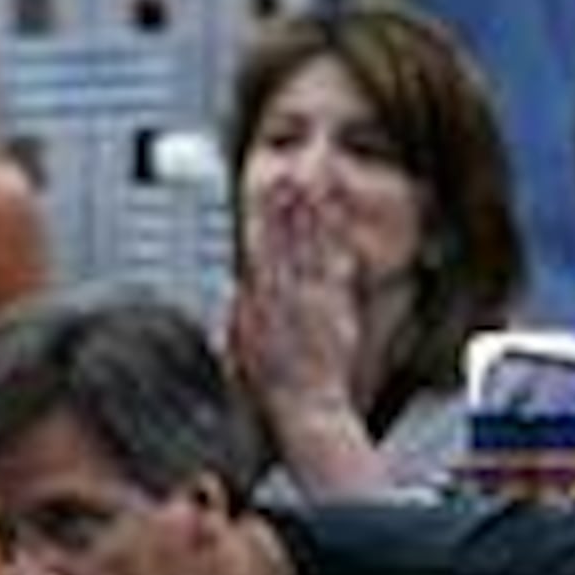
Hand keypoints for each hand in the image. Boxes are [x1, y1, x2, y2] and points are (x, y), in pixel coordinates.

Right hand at [230, 183, 365, 423]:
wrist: (304, 407)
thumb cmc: (273, 387)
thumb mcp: (240, 350)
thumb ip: (238, 317)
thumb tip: (235, 293)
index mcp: (258, 304)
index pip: (261, 248)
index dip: (266, 214)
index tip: (269, 185)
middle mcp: (283, 295)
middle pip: (285, 239)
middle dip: (288, 201)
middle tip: (293, 167)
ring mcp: (309, 298)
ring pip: (309, 243)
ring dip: (312, 208)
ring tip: (317, 178)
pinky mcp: (332, 306)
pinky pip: (333, 263)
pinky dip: (334, 236)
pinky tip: (338, 214)